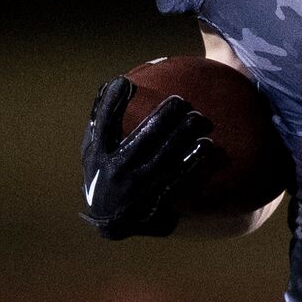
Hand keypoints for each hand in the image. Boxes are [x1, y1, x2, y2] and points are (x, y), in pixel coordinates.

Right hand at [81, 77, 217, 239]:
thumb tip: (113, 85)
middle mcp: (115, 170)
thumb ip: (101, 124)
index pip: (103, 123)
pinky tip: (207, 145)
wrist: (112, 219)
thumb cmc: (105, 173)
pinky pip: (176, 178)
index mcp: (97, 154)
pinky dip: (191, 161)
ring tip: (200, 118)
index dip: (111, 102)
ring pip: (163, 157)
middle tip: (180, 100)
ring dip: (183, 136)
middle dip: (163, 117)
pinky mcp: (154, 201)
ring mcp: (136, 187)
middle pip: (142, 138)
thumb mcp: (94, 151)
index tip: (123, 82)